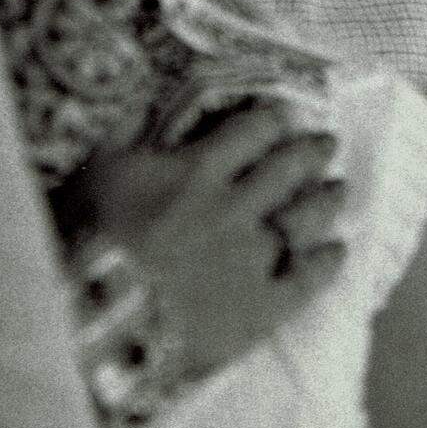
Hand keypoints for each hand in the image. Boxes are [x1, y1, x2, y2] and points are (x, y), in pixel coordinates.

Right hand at [75, 102, 346, 375]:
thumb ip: (128, 132)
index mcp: (200, 169)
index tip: (284, 116)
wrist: (92, 325)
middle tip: (328, 143)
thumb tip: (148, 102)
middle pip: (289, 169)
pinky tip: (338, 251)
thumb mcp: (98, 171)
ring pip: (306, 218)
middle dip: (312, 151)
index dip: (273, 120)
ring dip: (327, 200)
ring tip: (340, 188)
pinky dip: (327, 263)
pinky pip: (307, 281)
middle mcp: (236, 206)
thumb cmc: (86, 243)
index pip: (254, 131)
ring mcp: (252, 259)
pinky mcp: (259, 309)